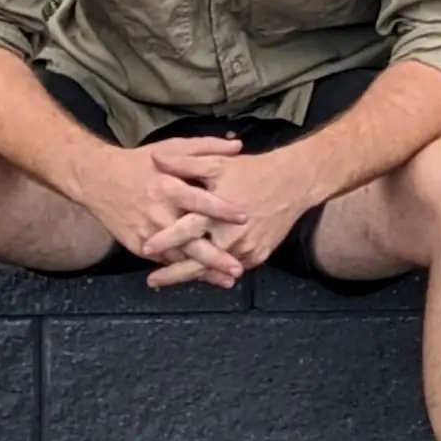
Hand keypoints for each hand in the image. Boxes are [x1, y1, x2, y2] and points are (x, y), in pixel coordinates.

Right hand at [71, 136, 249, 287]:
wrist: (99, 180)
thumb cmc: (141, 162)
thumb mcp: (173, 147)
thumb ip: (206, 147)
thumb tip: (239, 146)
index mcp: (168, 186)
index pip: (199, 201)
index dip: (222, 210)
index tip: (244, 218)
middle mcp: (158, 213)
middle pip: (190, 239)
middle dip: (215, 256)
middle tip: (238, 268)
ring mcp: (148, 233)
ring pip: (179, 257)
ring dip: (203, 270)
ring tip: (226, 280)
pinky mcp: (138, 246)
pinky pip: (165, 261)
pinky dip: (183, 270)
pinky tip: (202, 277)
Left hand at [143, 146, 314, 288]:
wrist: (294, 182)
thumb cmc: (253, 171)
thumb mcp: (218, 163)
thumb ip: (186, 164)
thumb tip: (156, 159)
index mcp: (217, 212)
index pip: (185, 230)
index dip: (165, 240)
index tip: (145, 248)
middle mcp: (231, 236)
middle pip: (197, 261)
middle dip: (173, 273)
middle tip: (151, 281)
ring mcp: (246, 249)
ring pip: (214, 268)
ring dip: (193, 275)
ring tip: (170, 279)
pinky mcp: (258, 256)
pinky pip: (233, 267)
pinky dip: (217, 271)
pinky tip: (203, 273)